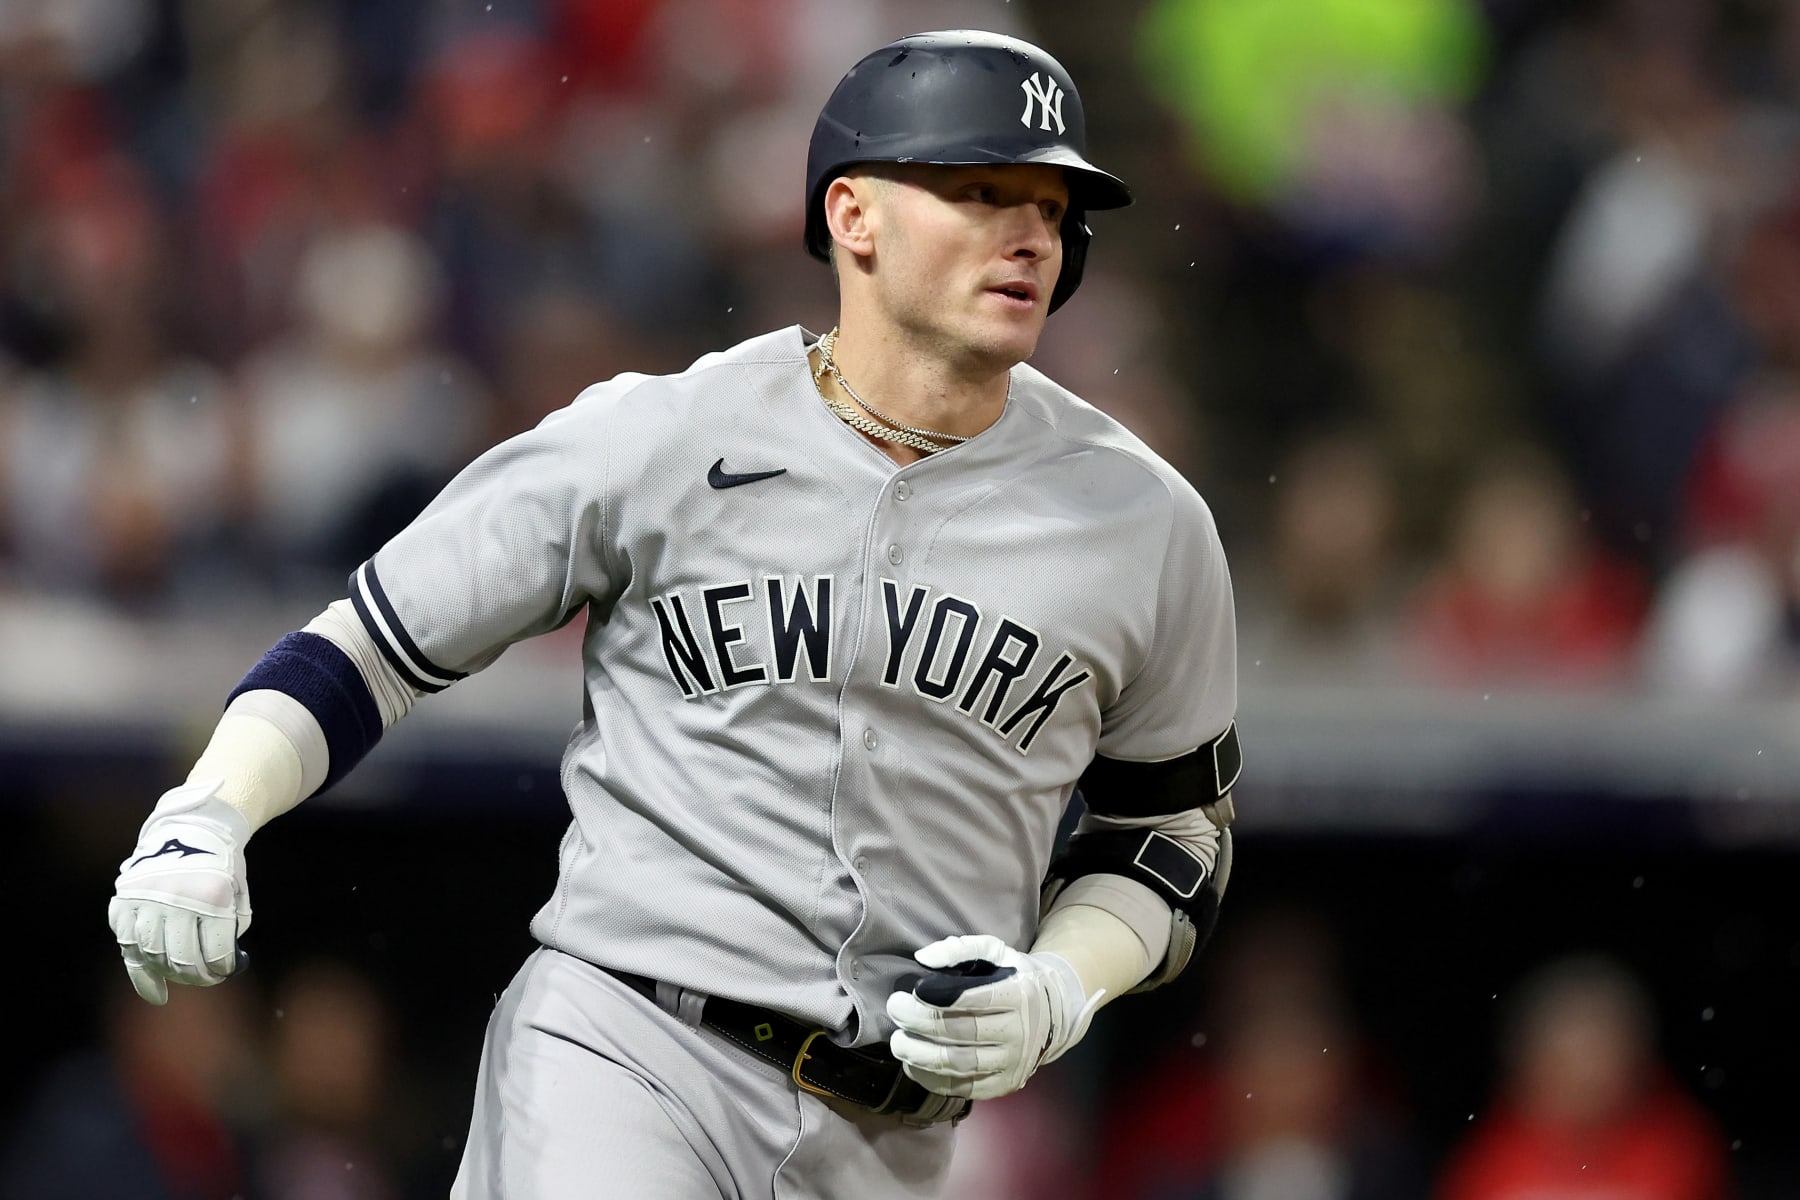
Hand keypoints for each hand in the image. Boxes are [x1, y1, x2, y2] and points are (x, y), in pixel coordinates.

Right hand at [108, 780, 251, 1003]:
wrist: (192, 829)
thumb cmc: (220, 866)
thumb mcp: (237, 891)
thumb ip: (231, 927)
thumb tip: (222, 966)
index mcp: (212, 895)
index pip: (216, 951)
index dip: (221, 970)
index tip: (225, 972)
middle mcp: (176, 899)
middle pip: (183, 958)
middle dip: (198, 976)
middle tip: (206, 978)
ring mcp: (146, 901)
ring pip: (154, 955)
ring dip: (170, 974)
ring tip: (183, 976)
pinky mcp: (124, 903)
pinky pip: (128, 946)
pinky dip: (141, 971)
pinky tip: (155, 988)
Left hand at [885, 933, 1100, 1099]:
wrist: (1053, 1013)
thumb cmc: (1013, 977)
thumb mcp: (996, 952)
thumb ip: (960, 949)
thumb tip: (923, 959)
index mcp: (1018, 995)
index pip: (975, 999)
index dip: (940, 996)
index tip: (914, 990)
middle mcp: (1019, 1032)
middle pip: (962, 1032)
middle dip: (921, 1023)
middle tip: (895, 1010)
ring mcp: (1013, 1062)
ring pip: (961, 1064)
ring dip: (922, 1055)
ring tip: (898, 1042)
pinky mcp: (1005, 1084)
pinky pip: (964, 1087)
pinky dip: (933, 1079)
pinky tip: (913, 1065)